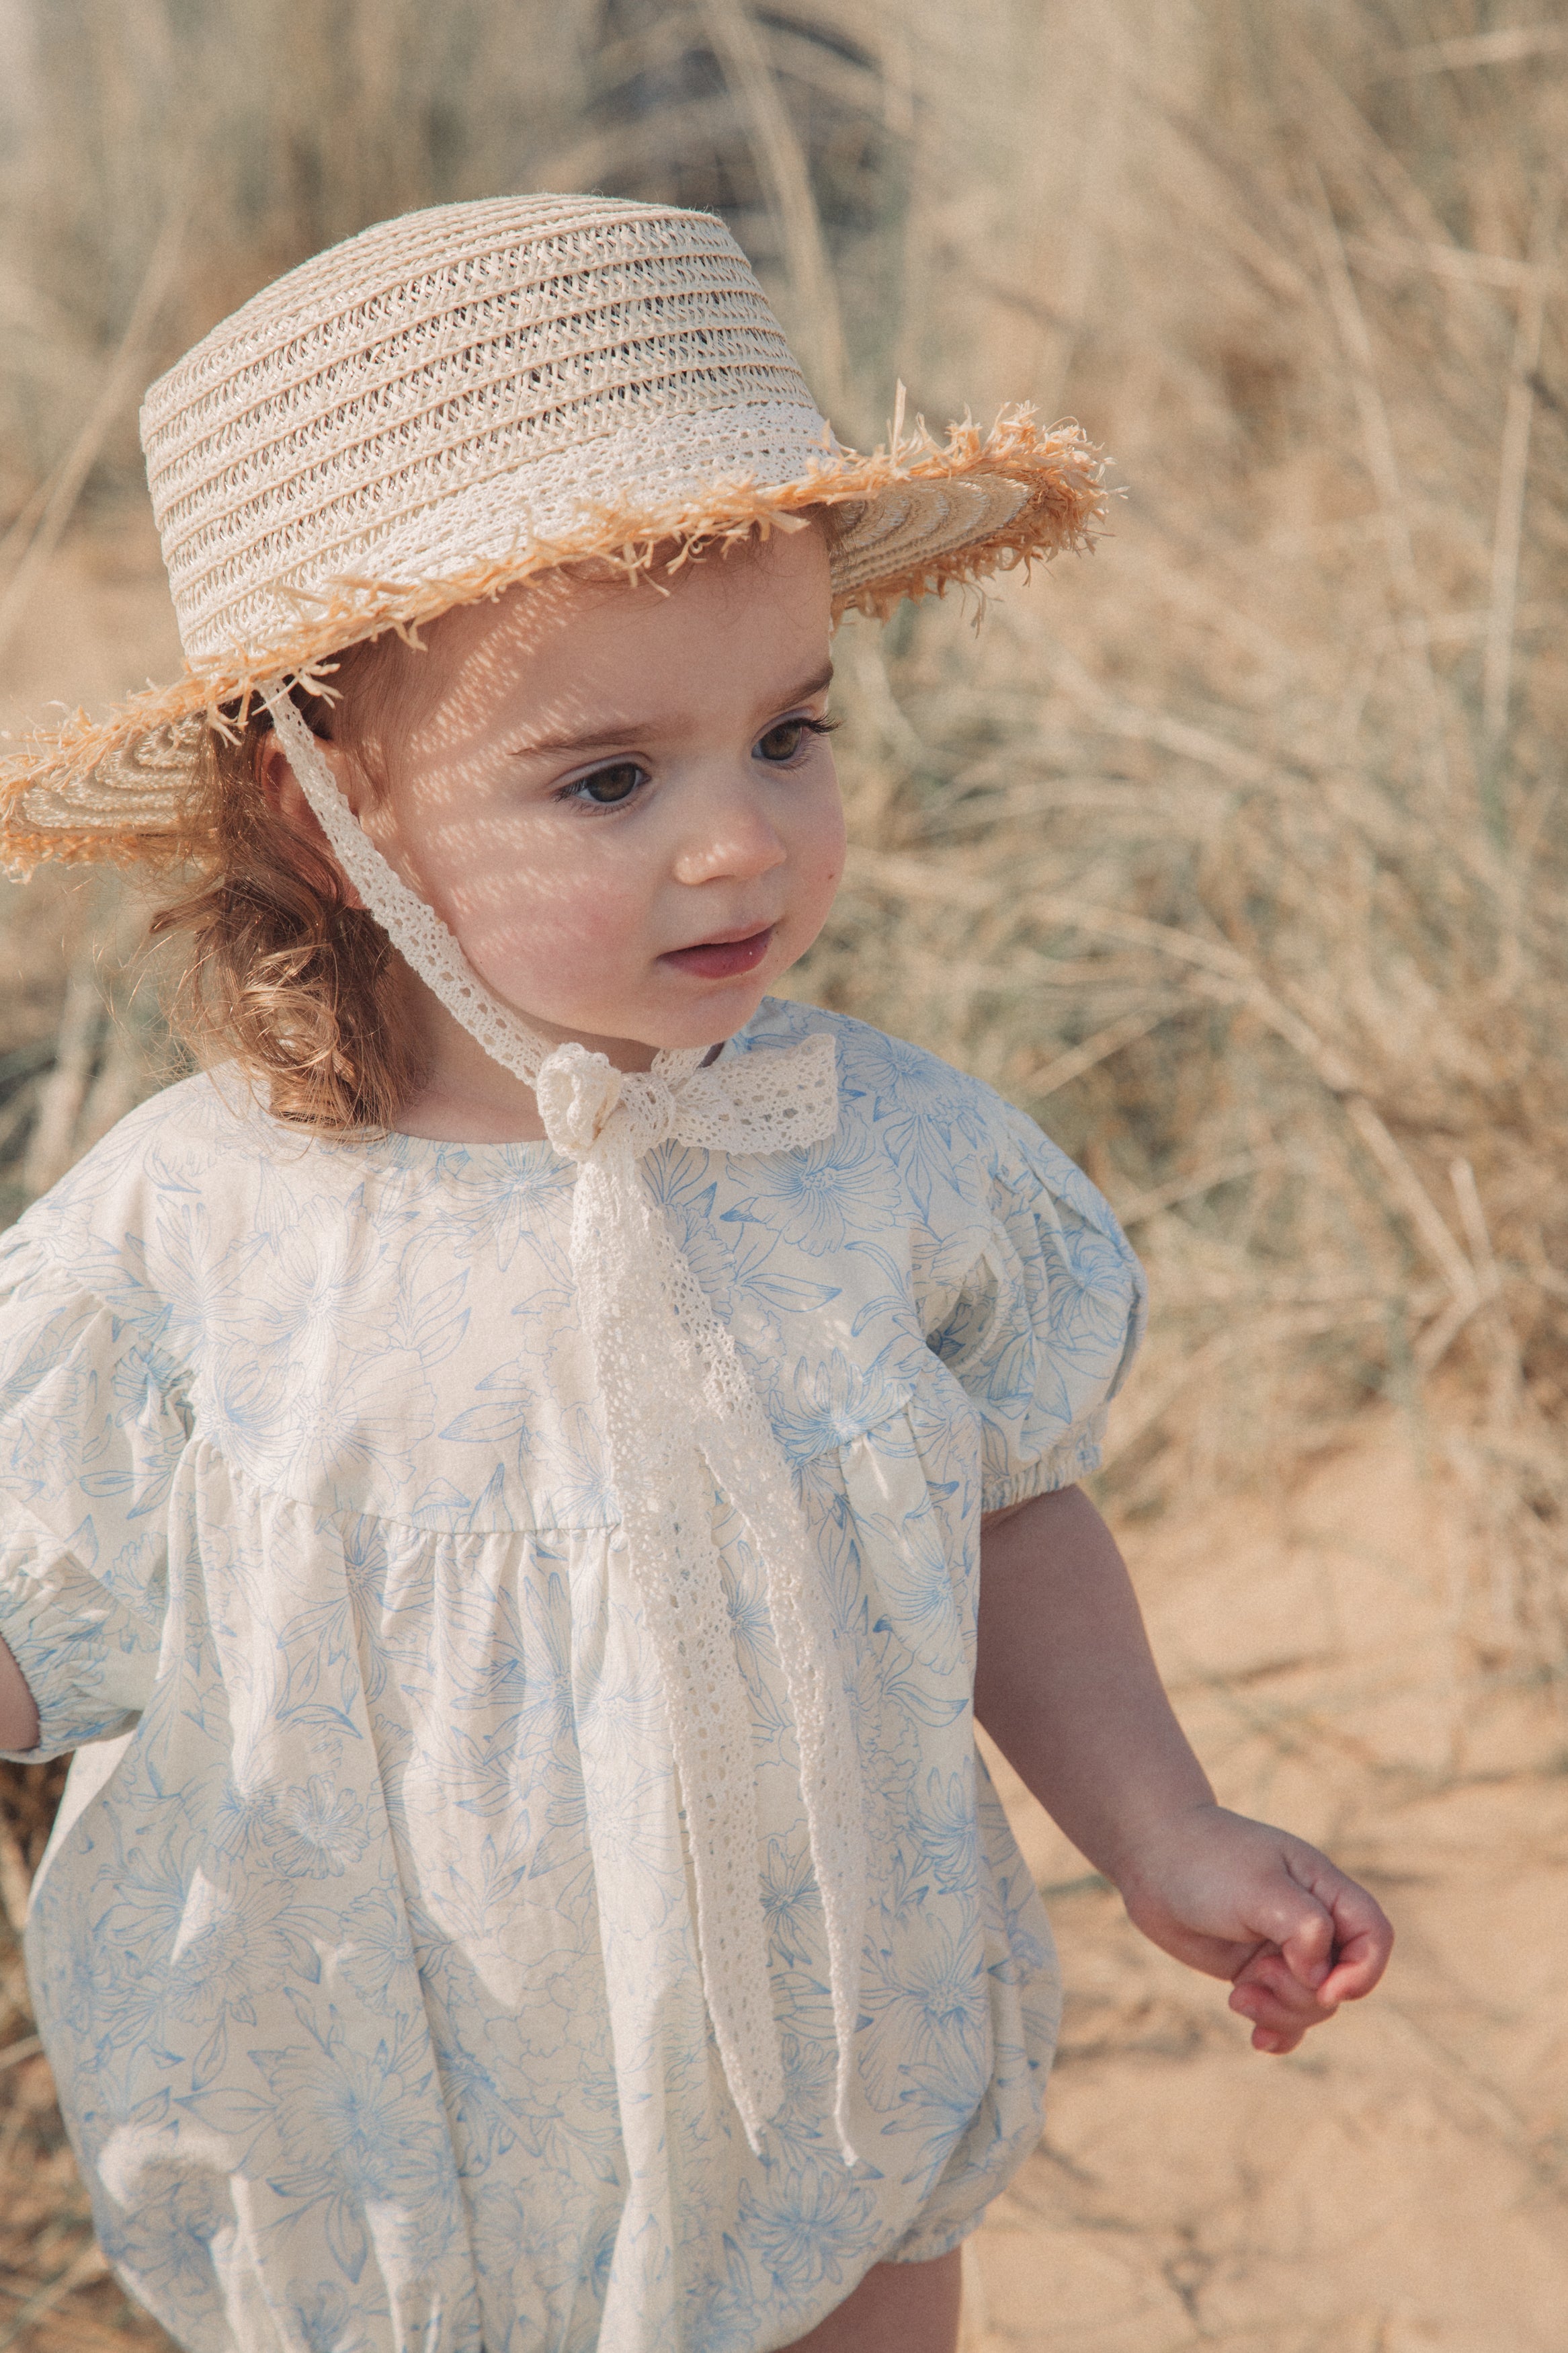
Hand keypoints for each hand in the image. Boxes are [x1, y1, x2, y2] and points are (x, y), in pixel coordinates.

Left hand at [1109, 1803, 1392, 2053]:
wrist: (1150, 1860)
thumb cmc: (1205, 1862)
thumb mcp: (1258, 1888)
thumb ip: (1302, 1927)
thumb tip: (1321, 1977)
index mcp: (1323, 1889)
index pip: (1375, 1937)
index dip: (1362, 1973)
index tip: (1325, 1989)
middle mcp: (1310, 1922)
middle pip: (1341, 1982)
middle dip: (1303, 1996)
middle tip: (1258, 1975)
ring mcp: (1283, 1949)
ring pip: (1310, 2004)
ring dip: (1280, 2012)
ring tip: (1238, 1997)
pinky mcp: (1255, 1970)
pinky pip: (1284, 2014)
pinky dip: (1277, 2031)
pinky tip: (1258, 2042)